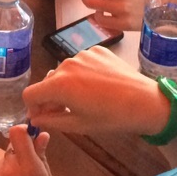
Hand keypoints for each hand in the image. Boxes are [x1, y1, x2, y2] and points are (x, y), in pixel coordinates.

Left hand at [0, 125, 56, 175]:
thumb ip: (43, 159)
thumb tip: (41, 135)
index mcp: (29, 169)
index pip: (17, 134)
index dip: (22, 132)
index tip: (28, 139)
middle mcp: (8, 169)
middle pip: (11, 149)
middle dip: (19, 157)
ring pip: (2, 163)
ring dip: (8, 170)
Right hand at [23, 47, 169, 140]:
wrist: (145, 102)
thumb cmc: (111, 118)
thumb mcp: (78, 125)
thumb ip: (51, 120)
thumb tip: (35, 117)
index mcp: (59, 84)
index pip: (30, 93)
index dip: (32, 107)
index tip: (42, 115)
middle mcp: (66, 64)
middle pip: (48, 81)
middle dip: (51, 97)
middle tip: (65, 111)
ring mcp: (83, 54)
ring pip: (64, 71)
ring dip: (67, 85)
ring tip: (86, 98)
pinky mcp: (97, 50)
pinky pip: (81, 62)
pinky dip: (83, 74)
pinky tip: (98, 85)